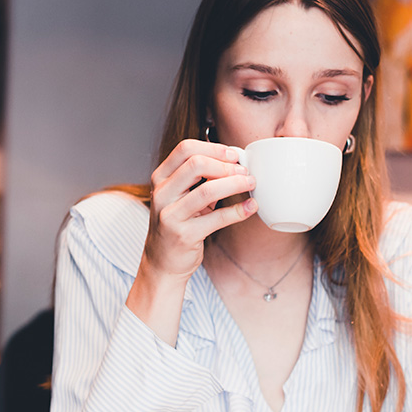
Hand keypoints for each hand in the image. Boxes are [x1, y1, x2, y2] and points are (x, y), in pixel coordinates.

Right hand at [127, 139, 255, 344]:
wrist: (162, 263)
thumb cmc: (177, 224)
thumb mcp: (181, 196)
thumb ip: (199, 178)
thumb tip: (234, 161)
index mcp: (160, 178)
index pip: (185, 149)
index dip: (214, 148)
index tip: (234, 155)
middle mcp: (161, 194)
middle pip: (195, 164)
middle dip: (225, 165)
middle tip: (244, 170)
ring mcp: (170, 215)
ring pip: (207, 190)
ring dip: (235, 183)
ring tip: (250, 183)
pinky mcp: (184, 235)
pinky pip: (217, 218)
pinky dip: (238, 211)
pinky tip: (251, 206)